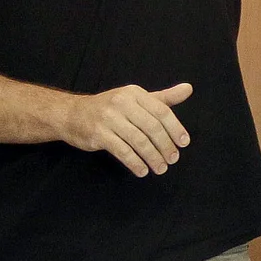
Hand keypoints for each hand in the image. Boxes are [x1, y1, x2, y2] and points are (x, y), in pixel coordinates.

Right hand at [59, 83, 192, 176]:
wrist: (72, 114)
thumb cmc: (109, 107)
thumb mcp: (135, 98)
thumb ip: (162, 98)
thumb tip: (189, 89)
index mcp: (134, 93)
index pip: (161, 111)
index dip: (175, 128)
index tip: (183, 143)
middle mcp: (122, 103)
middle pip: (152, 127)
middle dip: (165, 146)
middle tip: (173, 160)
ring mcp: (109, 119)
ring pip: (139, 141)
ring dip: (152, 158)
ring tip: (160, 168)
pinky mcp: (98, 134)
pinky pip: (122, 151)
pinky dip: (135, 163)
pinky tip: (142, 171)